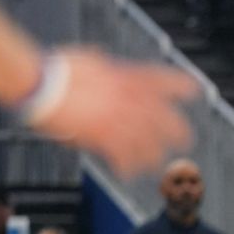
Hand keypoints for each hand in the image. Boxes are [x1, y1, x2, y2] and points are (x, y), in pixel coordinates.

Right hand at [33, 49, 197, 177]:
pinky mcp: (102, 138)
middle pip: (163, 118)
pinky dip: (126, 168)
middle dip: (178, 131)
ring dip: (153, 157)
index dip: (180, 85)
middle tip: (185, 141)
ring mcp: (117, 120)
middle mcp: (127, 99)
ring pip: (147, 143)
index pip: (160, 79)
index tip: (195, 90)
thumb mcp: (87, 59)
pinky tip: (128, 174)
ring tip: (157, 165)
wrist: (39, 85)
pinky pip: (122, 157)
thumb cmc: (55, 70)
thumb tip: (103, 60)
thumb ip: (103, 65)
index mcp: (124, 77)